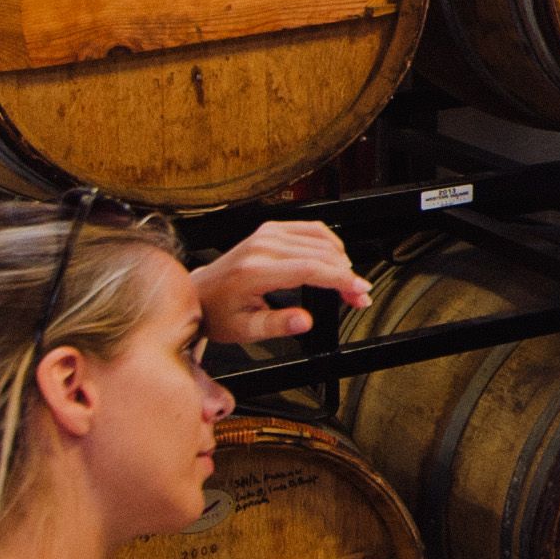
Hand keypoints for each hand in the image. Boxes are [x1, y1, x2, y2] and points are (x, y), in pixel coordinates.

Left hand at [191, 220, 370, 344]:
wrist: (200, 294)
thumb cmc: (219, 313)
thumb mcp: (245, 329)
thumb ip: (277, 326)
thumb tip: (305, 321)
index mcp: (255, 271)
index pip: (309, 269)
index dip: (340, 280)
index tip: (360, 291)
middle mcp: (262, 247)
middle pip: (320, 254)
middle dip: (347, 275)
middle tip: (359, 296)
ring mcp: (267, 234)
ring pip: (319, 240)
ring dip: (342, 260)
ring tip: (349, 282)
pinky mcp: (271, 230)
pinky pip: (310, 229)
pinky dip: (329, 243)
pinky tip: (337, 258)